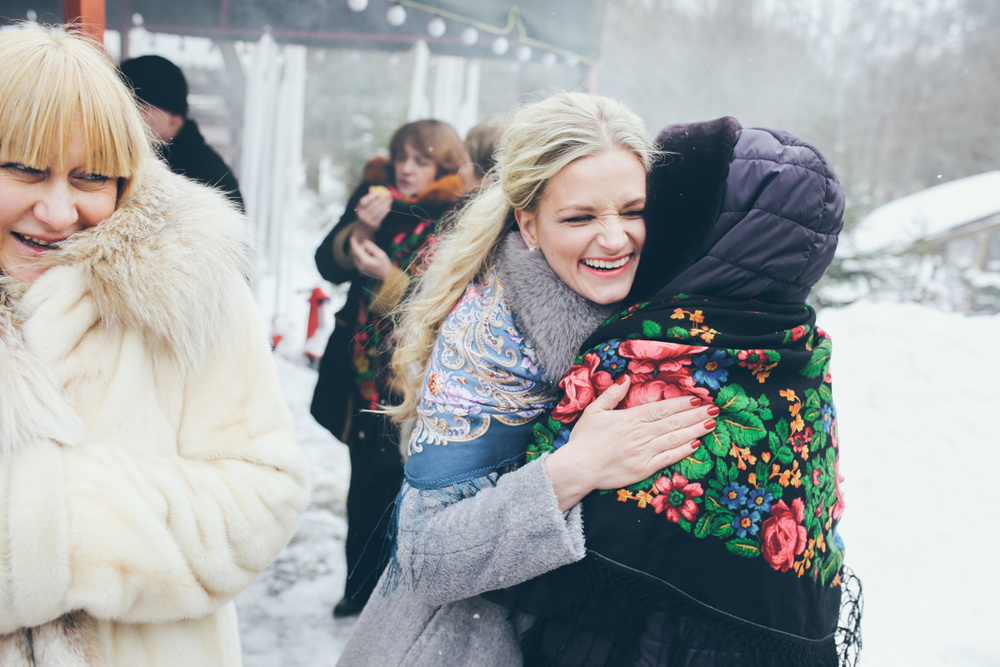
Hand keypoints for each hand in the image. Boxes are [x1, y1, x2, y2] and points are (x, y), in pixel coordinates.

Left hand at [349, 234, 391, 279]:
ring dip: (361, 253)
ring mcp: (360, 270)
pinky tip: (369, 258)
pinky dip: (361, 258)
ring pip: (356, 257)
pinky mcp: (361, 271)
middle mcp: (361, 266)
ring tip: (370, 255)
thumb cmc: (385, 264)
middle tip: (370, 250)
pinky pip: (358, 262)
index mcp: (365, 262)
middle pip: (356, 253)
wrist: (387, 276)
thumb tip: (364, 242)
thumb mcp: (381, 254)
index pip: (356, 250)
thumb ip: (372, 247)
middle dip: (361, 249)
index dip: (354, 243)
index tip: (352, 237)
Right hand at [353, 190, 392, 239]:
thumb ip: (369, 201)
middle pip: (373, 205)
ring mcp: (368, 220)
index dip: (370, 197)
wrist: (362, 230)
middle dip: (381, 200)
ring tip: (390, 200)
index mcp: (358, 209)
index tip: (377, 193)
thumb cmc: (365, 215)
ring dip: (385, 204)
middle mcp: (362, 215)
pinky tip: (389, 207)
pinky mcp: (374, 225)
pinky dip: (385, 211)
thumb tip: (379, 192)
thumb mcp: (363, 209)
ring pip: (378, 210)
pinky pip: (381, 216)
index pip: (363, 201)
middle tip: (388, 195)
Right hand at [544, 376, 716, 511]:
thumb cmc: (584, 440)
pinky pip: (668, 458)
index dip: (682, 403)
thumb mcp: (594, 411)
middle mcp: (641, 434)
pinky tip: (695, 444)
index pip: (662, 408)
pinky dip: (683, 451)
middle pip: (674, 422)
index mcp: (630, 418)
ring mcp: (644, 452)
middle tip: (715, 409)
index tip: (698, 399)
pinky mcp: (644, 469)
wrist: (578, 468)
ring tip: (711, 424)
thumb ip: (612, 394)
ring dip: (695, 430)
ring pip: (675, 438)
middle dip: (696, 415)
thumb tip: (626, 378)